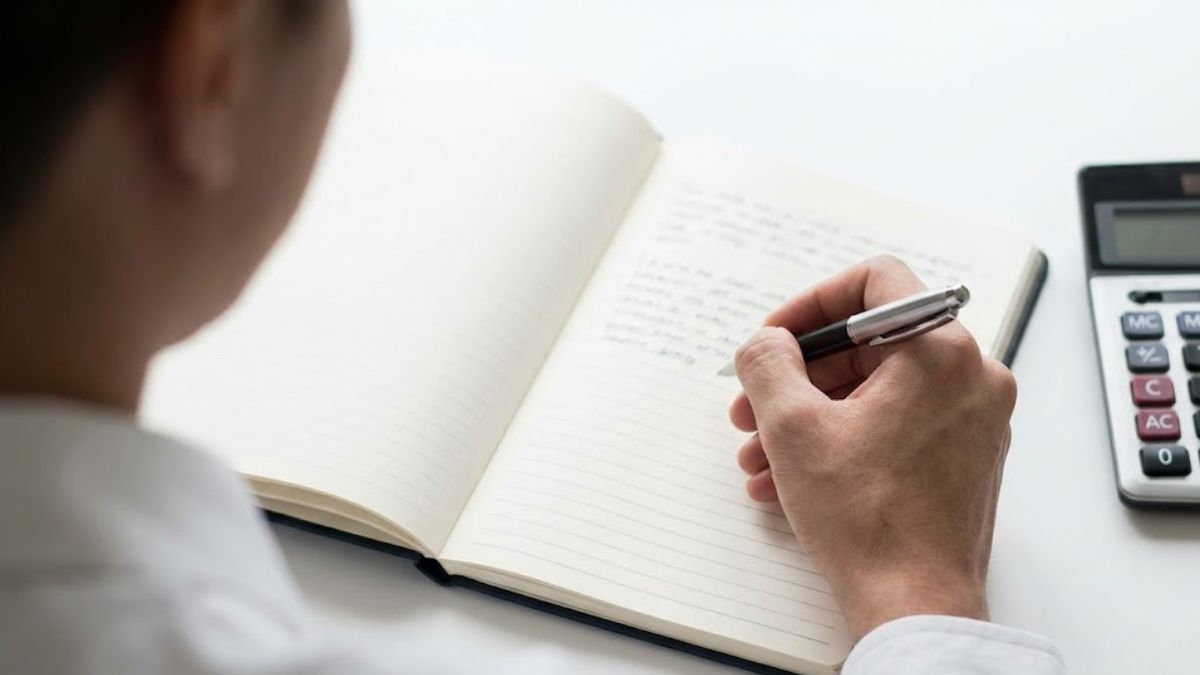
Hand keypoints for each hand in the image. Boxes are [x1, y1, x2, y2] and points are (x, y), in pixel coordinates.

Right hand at [729, 256, 1015, 640]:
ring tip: (761, 454)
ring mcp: (974, 418)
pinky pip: (896, 423)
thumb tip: (768, 342)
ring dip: (810, 413)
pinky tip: (791, 476)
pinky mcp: (966, 456)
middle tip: (752, 407)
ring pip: (877, 389)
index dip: (812, 303)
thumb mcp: (792, 427)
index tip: (778, 337)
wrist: (916, 604)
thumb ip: (768, 362)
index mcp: (940, 351)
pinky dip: (844, 437)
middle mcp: (971, 376)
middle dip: (798, 375)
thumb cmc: (867, 520)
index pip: (874, 281)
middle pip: (868, 343)